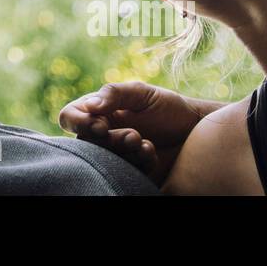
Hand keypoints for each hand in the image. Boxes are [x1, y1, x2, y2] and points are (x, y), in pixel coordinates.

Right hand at [59, 81, 219, 184]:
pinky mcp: (131, 171)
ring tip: (145, 143)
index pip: (69, 116)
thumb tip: (90, 105)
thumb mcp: (142, 93)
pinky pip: (124, 173)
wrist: (197, 131)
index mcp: (99, 111)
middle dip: (109, 141)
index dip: (79, 122)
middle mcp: (102, 133)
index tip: (101, 125)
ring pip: (103, 159)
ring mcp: (116, 153)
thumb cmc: (168, 107)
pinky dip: (138, 163)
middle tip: (134, 135)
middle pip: (85, 142)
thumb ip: (114, 93)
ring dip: (124, 152)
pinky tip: (152, 154)